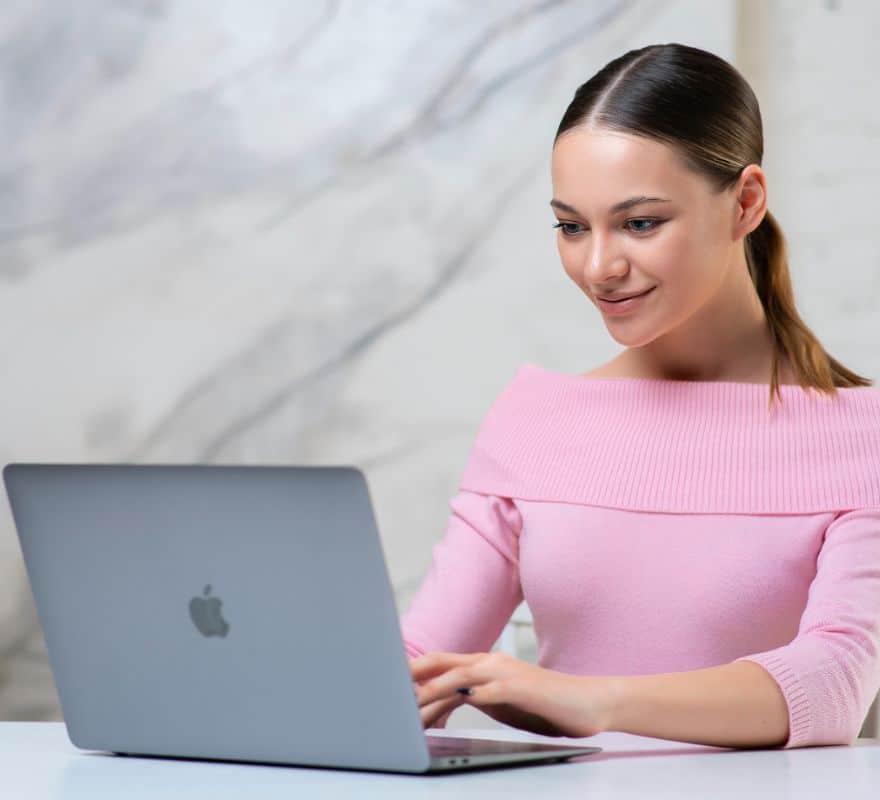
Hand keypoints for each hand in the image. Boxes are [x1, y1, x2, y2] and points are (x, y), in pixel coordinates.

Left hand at [410, 650, 611, 737]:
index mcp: (484, 664)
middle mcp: (490, 662)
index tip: (390, 689)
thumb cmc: (544, 705)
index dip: (413, 675)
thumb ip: (471, 700)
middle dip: (412, 676)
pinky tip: (450, 710)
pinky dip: (465, 699)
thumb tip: (437, 710)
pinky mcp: (520, 688)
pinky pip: (487, 691)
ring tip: (408, 708)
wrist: (589, 701)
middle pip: (441, 662)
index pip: (440, 663)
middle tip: (385, 692)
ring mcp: (505, 672)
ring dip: (431, 692)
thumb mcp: (499, 703)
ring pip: (458, 676)